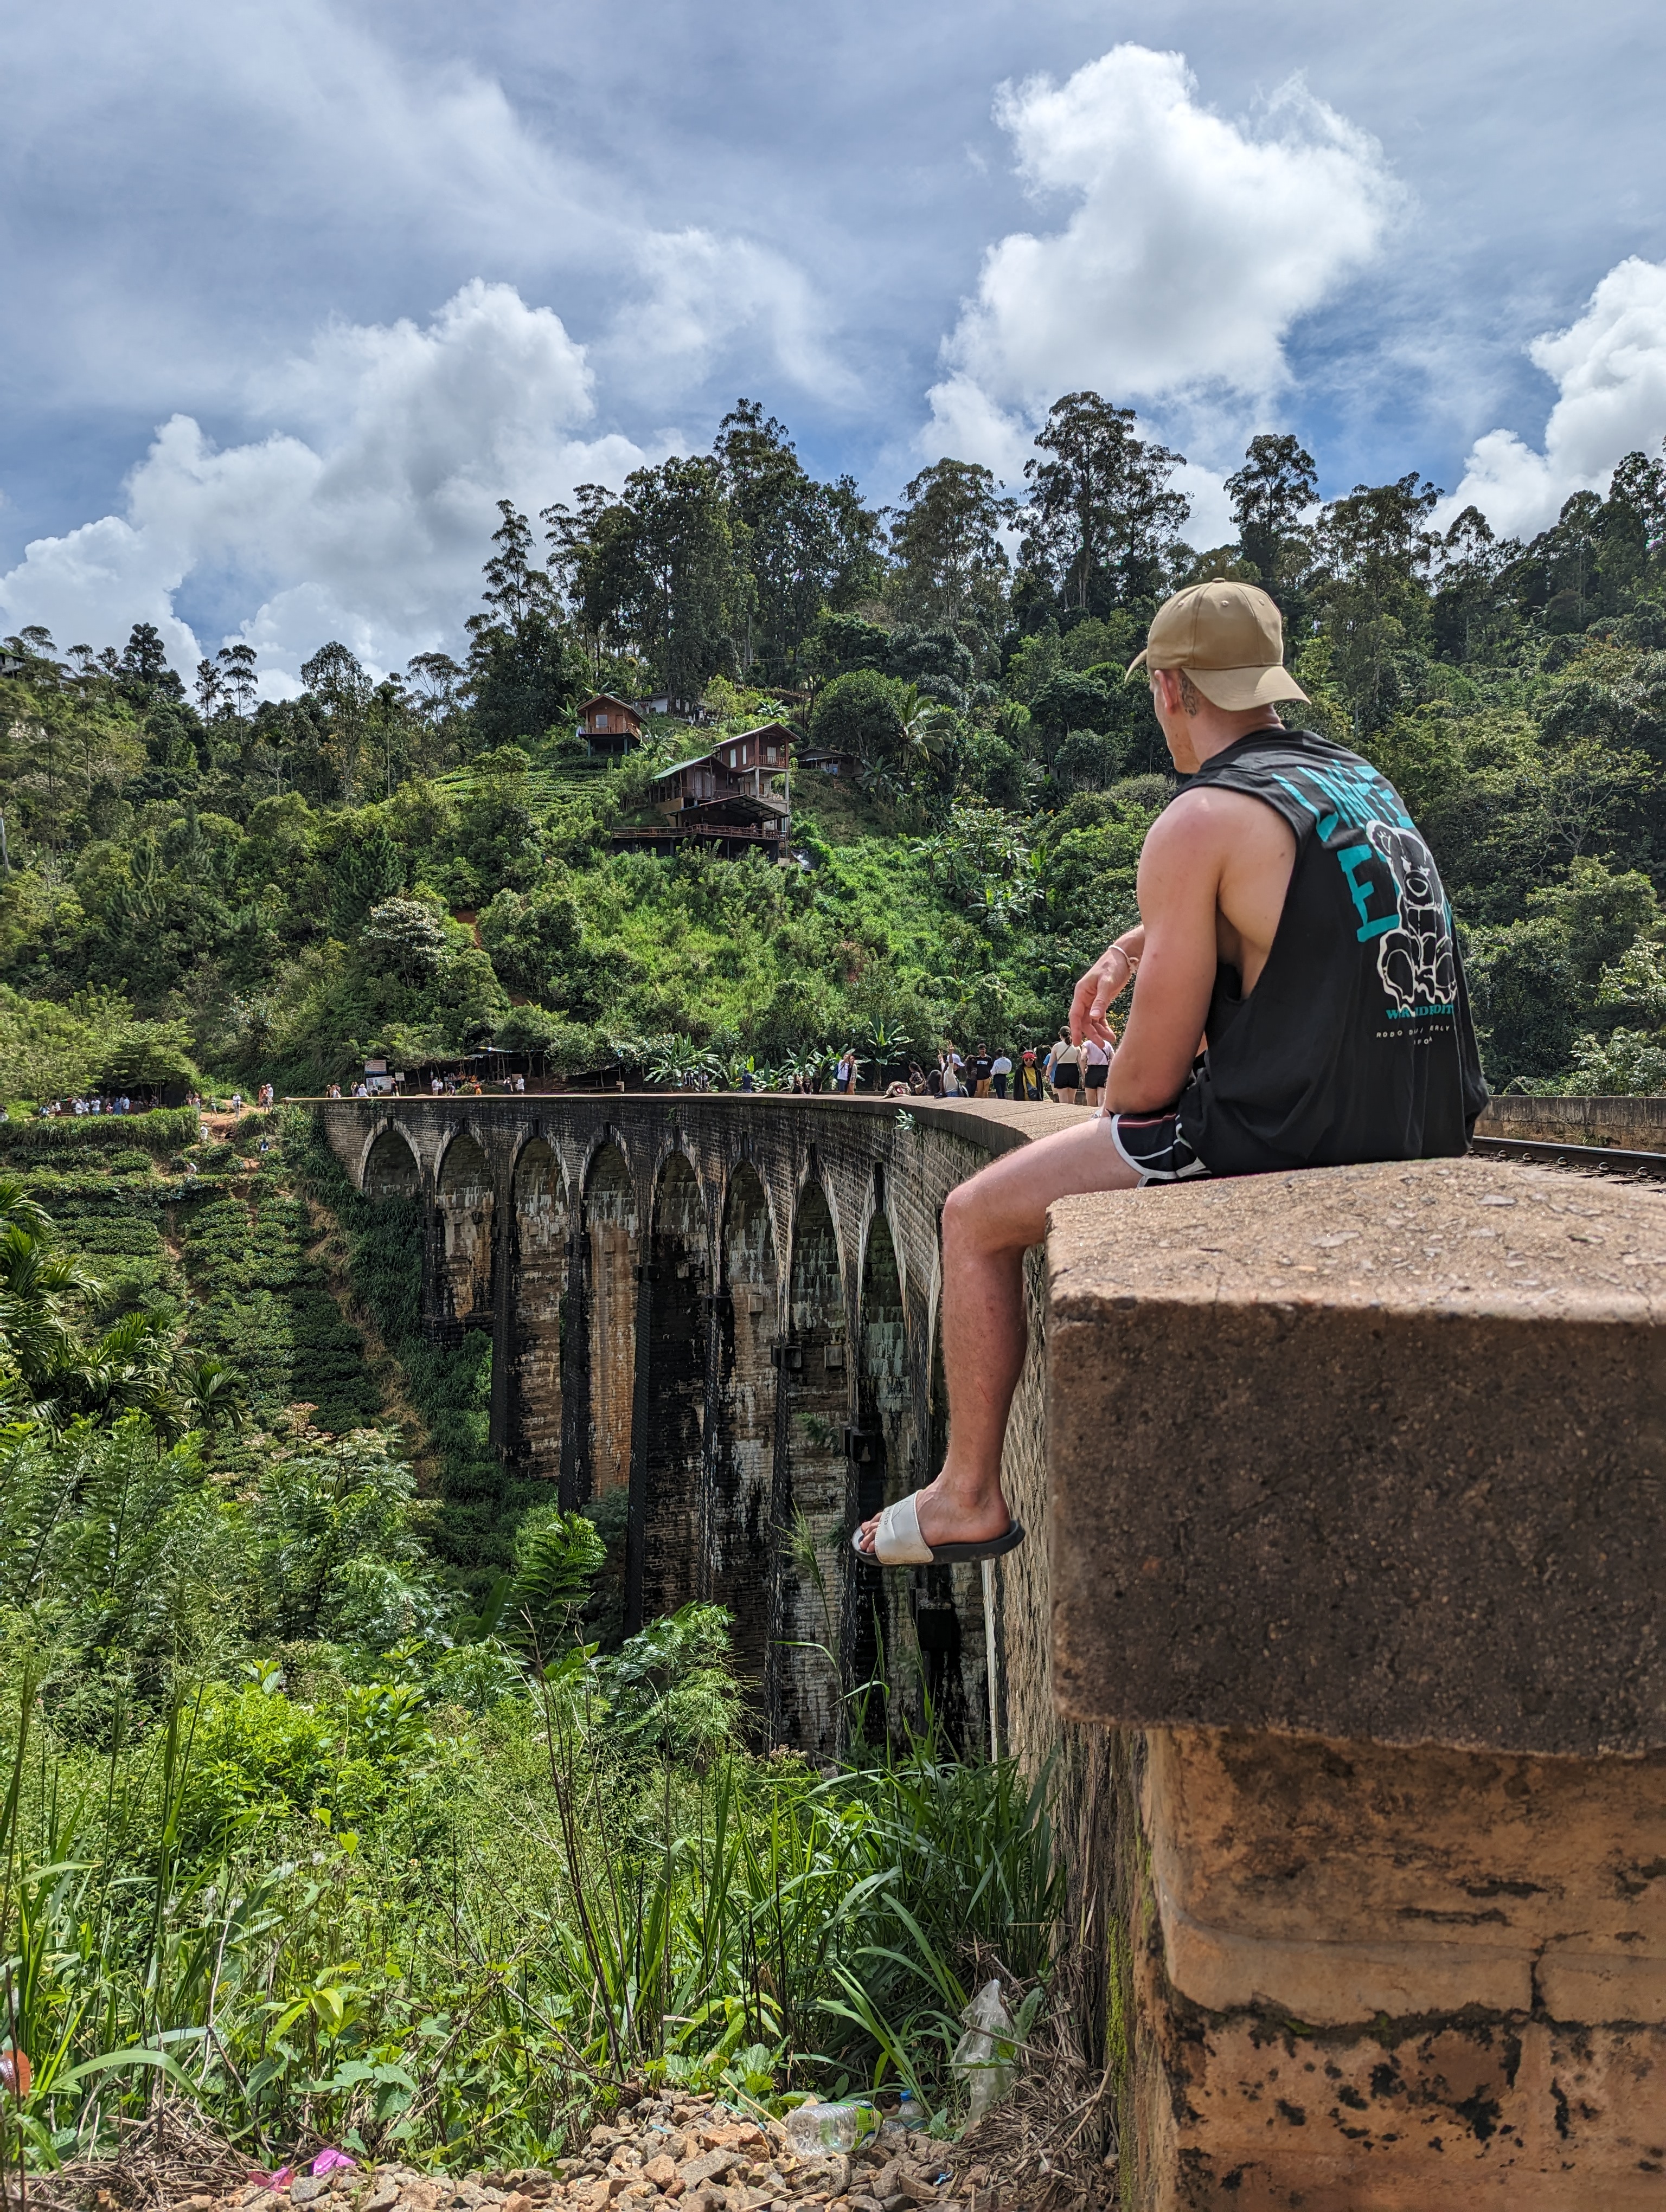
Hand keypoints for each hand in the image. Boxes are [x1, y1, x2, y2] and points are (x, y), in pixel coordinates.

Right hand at [1071, 929, 1142, 1044]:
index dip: (1075, 1029)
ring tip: (1110, 1039)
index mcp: (1081, 992)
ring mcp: (1092, 1000)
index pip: (1075, 1014)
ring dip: (1099, 1031)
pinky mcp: (1101, 1001)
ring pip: (1092, 1020)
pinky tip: (1110, 1033)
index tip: (1076, 1042)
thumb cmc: (1113, 966)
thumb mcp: (1107, 983)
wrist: (1123, 957)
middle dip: (1091, 1033)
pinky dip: (1104, 1026)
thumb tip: (1093, 1017)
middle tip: (1101, 1045)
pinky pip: (1099, 1017)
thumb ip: (1100, 1001)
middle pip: (1084, 1020)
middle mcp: (1085, 997)